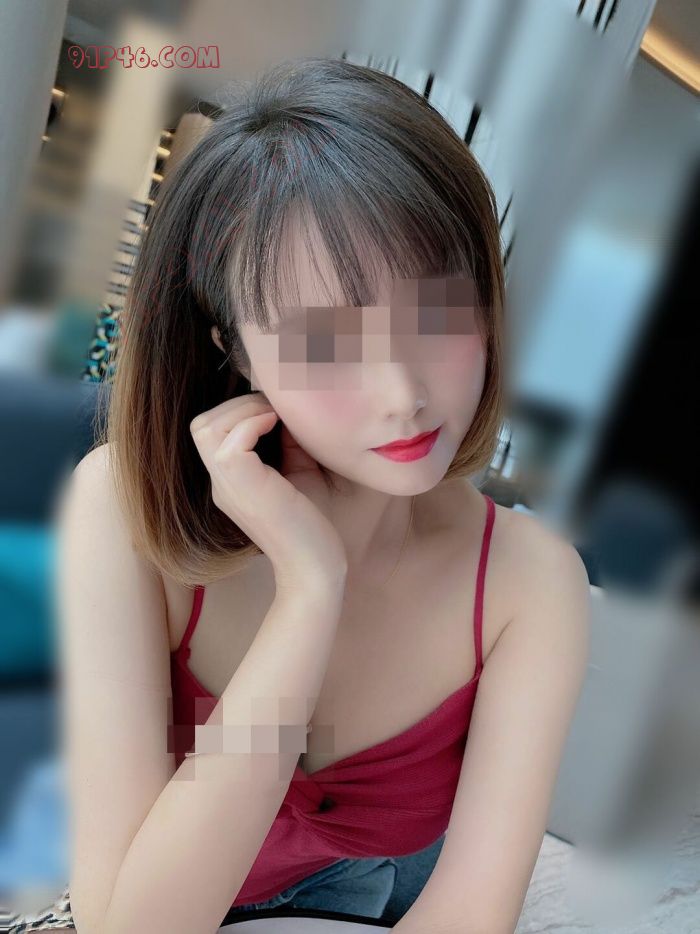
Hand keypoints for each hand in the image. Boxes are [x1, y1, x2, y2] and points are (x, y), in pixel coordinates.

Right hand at [189, 393, 346, 584]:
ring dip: (243, 410)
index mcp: (229, 481)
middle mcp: (221, 484)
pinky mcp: (243, 490)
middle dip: (237, 403)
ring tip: (275, 415)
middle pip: (200, 424)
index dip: (238, 409)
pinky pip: (230, 443)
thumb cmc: (313, 524)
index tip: (275, 410)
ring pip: (206, 428)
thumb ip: (287, 441)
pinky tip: (278, 425)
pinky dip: (252, 423)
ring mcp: (227, 488)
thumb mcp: (298, 470)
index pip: (209, 430)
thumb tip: (286, 406)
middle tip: (274, 409)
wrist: (316, 568)